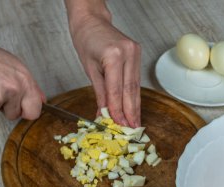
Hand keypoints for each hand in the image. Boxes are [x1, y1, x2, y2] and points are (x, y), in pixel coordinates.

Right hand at [0, 42, 44, 119]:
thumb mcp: (17, 68)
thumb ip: (31, 86)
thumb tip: (42, 100)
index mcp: (26, 81)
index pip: (34, 112)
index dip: (26, 112)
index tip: (21, 108)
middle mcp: (16, 88)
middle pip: (14, 115)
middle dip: (7, 109)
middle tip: (1, 95)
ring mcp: (1, 94)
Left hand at [66, 2, 140, 127]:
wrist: (92, 20)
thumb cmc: (85, 40)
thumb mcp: (89, 69)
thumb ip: (100, 93)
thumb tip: (104, 113)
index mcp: (113, 56)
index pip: (116, 90)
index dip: (118, 110)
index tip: (119, 125)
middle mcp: (128, 54)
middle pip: (130, 90)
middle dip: (131, 112)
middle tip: (132, 128)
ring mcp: (135, 53)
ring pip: (136, 86)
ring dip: (135, 106)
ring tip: (135, 122)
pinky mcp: (138, 54)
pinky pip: (136, 79)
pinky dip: (134, 95)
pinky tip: (134, 106)